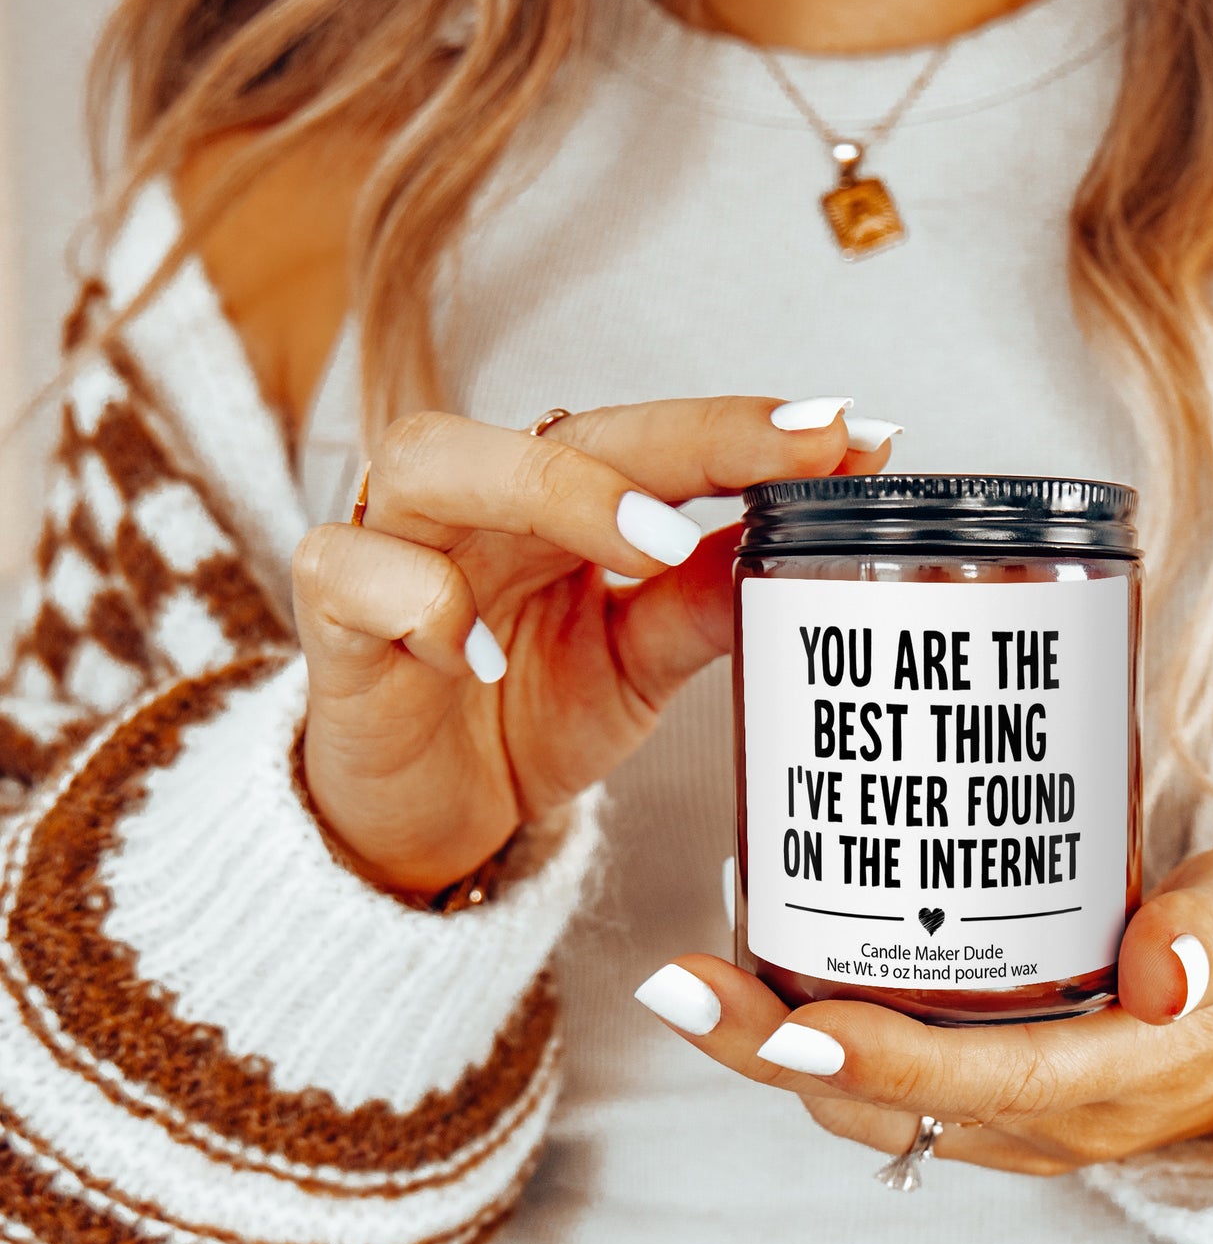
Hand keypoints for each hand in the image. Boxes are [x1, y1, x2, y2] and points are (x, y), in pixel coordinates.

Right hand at [295, 396, 890, 893]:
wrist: (426, 816)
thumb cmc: (523, 712)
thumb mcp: (637, 661)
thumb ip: (707, 598)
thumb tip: (812, 536)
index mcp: (557, 500)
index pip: (655, 441)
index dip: (747, 432)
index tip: (850, 432)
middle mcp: (477, 500)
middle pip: (560, 428)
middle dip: (682, 439)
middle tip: (789, 461)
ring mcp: (394, 545)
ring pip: (435, 457)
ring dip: (554, 491)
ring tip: (653, 547)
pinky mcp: (331, 616)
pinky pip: (353, 571)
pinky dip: (419, 604)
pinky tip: (473, 654)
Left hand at [638, 845, 1212, 1174]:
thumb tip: (1158, 974)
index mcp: (1115, 1078)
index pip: (972, 1080)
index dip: (872, 1057)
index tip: (782, 1021)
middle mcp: (1048, 1119)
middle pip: (880, 1103)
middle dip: (765, 1053)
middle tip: (674, 980)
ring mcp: (1016, 1121)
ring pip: (867, 1106)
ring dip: (772, 1052)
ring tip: (696, 970)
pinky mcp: (1001, 1099)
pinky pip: (888, 1086)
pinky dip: (818, 1044)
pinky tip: (774, 968)